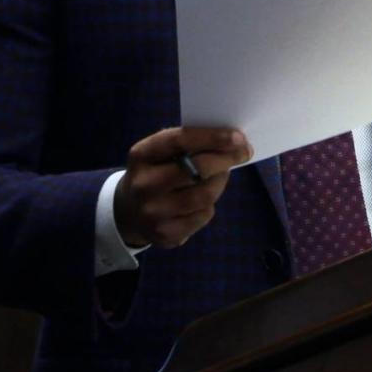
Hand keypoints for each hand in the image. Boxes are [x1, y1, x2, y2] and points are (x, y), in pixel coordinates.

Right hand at [114, 127, 252, 247]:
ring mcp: (154, 213)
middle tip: (244, 152)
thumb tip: (231, 141)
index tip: (238, 136)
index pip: (180, 140)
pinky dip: (210, 203)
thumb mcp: (158, 153)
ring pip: (205, 194)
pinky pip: (203, 215)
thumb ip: (186, 144)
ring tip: (222, 173)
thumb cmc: (154, 172)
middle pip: (197, 169)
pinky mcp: (165, 234)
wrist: (128, 212)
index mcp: (141, 155)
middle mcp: (144, 184)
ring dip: (221, 181)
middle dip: (226, 158)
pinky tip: (203, 197)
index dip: (212, 137)